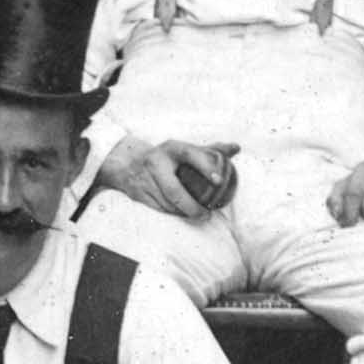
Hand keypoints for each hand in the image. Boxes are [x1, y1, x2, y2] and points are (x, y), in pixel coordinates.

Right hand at [95, 137, 238, 218]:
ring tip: (199, 215)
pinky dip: (173, 213)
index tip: (219, 181)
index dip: (205, 166)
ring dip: (183, 212)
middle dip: (191, 206)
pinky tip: (183, 215)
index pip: (190, 154)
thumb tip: (236, 148)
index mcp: (171, 148)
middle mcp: (155, 162)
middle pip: (173, 190)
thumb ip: (210, 150)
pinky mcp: (137, 193)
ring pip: (166, 203)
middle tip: (207, 214)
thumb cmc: (166, 157)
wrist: (127, 161)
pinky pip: (159, 208)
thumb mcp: (184, 150)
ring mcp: (144, 179)